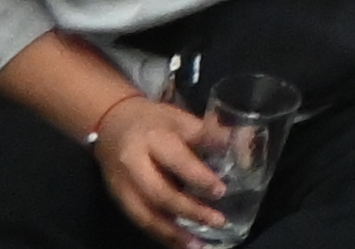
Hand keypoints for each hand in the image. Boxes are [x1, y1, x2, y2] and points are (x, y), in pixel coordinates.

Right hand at [90, 93, 237, 244]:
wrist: (110, 123)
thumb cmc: (154, 121)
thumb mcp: (180, 119)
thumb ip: (209, 134)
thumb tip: (244, 145)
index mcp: (153, 138)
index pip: (177, 161)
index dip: (199, 177)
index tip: (221, 191)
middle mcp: (134, 164)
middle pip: (160, 193)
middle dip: (189, 210)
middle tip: (217, 221)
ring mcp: (122, 185)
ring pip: (146, 214)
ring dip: (173, 233)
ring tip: (198, 245)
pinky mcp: (118, 199)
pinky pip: (139, 221)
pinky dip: (160, 235)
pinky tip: (180, 244)